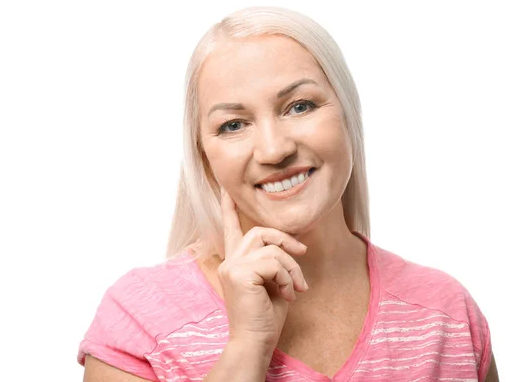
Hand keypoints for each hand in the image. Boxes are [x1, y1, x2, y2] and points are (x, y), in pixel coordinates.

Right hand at [218, 189, 308, 350]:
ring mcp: (233, 266)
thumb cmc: (266, 316)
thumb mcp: (273, 282)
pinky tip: (287, 295)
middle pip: (260, 231)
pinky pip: (275, 264)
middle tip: (302, 251)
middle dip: (285, 239)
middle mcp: (230, 261)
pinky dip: (287, 278)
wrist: (255, 341)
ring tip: (297, 289)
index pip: (231, 228)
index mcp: (236, 262)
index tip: (226, 189)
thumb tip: (294, 245)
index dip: (228, 207)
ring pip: (272, 249)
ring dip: (292, 268)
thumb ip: (275, 262)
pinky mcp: (240, 274)